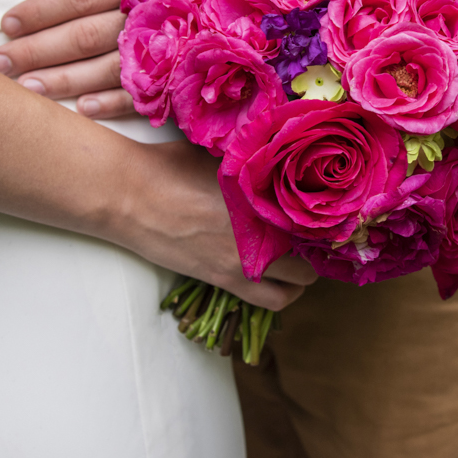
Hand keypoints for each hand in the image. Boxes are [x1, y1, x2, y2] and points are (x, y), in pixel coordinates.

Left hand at [0, 0, 156, 118]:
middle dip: (39, 50)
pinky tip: (82, 109)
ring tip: (26, 90)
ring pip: (109, 67)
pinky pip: (146, 93)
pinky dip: (113, 103)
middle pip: (86, 35)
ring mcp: (170, 48)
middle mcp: (153, 14)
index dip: (43, 10)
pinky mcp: (185, 74)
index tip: (8, 24)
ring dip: (65, 81)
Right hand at [125, 140, 316, 309]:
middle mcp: (262, 237)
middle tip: (314, 241)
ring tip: (296, 263)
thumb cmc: (172, 166)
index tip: (328, 218)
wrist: (129, 195)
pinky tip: (271, 276)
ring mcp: (243, 264)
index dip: (328, 224)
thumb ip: (254, 166)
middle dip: (318, 252)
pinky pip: (266, 300)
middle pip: (313, 258)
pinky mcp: (222, 280)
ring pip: (294, 288)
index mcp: (266, 202)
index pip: (318, 223)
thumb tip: (276, 159)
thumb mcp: (223, 157)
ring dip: (300, 279)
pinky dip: (278, 293)